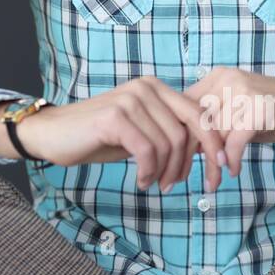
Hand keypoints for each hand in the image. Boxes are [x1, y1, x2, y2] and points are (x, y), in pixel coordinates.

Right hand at [16, 77, 227, 193]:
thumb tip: (207, 148)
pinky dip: (148, 172)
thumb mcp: (140, 132)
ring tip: (153, 184)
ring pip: (167, 144)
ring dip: (164, 172)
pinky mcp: (115, 116)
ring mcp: (130, 100)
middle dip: (188, 165)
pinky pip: (147, 151)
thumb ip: (168, 132)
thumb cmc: (98, 136)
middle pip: (186, 132)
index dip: (213, 144)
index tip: (220, 169)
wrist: (54, 134)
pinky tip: (141, 181)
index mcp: (155, 88)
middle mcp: (145, 88)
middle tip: (174, 186)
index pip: (198, 114)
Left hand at [181, 69, 274, 181]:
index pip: (183, 108)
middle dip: (189, 155)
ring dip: (212, 164)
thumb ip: (213, 126)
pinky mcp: (260, 107)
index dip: (176, 138)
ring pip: (214, 134)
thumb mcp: (239, 117)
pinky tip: (234, 171)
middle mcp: (226, 79)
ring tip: (213, 182)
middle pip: (194, 122)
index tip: (174, 165)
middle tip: (183, 180)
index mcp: (217, 78)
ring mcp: (244, 90)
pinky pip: (235, 140)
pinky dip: (232, 160)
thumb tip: (185, 149)